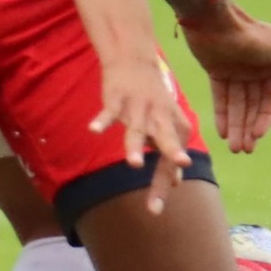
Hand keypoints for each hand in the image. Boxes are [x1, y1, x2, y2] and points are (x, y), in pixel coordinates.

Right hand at [90, 50, 191, 213]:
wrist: (134, 60)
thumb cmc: (152, 98)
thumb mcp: (166, 124)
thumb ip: (168, 154)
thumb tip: (177, 181)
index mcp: (174, 126)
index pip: (169, 162)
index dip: (162, 185)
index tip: (154, 211)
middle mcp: (160, 117)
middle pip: (166, 142)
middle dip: (171, 157)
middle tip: (174, 180)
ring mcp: (139, 107)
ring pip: (137, 129)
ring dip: (135, 146)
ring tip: (133, 164)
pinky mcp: (119, 98)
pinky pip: (110, 112)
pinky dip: (102, 120)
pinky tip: (93, 130)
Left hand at [181, 0, 270, 153]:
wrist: (213, 20)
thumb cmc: (249, 33)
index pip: (270, 100)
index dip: (265, 119)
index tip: (258, 135)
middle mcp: (256, 70)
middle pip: (252, 106)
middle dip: (249, 128)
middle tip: (244, 149)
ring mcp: (236, 72)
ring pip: (237, 105)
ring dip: (236, 126)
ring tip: (234, 148)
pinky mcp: (217, 72)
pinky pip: (221, 98)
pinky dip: (222, 115)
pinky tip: (222, 133)